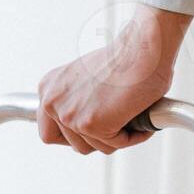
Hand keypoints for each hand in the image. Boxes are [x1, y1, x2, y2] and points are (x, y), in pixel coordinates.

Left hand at [37, 5, 191, 154]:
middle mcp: (52, 102)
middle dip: (100, 138)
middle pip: (74, 144)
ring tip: (133, 117)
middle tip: (119, 125)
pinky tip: (141, 118)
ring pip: (96, 146)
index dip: (77, 136)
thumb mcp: (89, 78)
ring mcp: (69, 115)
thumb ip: (80, 100)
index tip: (94, 132)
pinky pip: (116, 144)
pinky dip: (134, 135)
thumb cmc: (127, 57)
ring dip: (119, 136)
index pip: (51, 132)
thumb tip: (93, 119)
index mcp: (49, 88)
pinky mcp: (90, 124)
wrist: (143, 48)